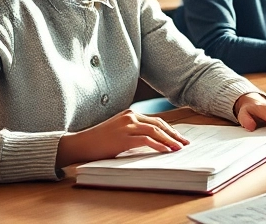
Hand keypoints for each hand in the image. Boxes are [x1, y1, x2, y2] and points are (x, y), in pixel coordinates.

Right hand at [55, 109, 188, 167]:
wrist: (80, 144)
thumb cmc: (99, 141)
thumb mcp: (119, 131)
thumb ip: (135, 132)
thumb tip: (155, 141)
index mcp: (131, 114)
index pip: (156, 120)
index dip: (170, 129)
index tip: (180, 138)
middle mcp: (130, 117)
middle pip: (159, 124)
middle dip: (174, 134)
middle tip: (185, 143)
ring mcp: (127, 126)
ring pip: (155, 131)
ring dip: (170, 140)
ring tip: (179, 148)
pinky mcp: (123, 137)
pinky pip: (146, 140)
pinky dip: (158, 145)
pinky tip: (166, 151)